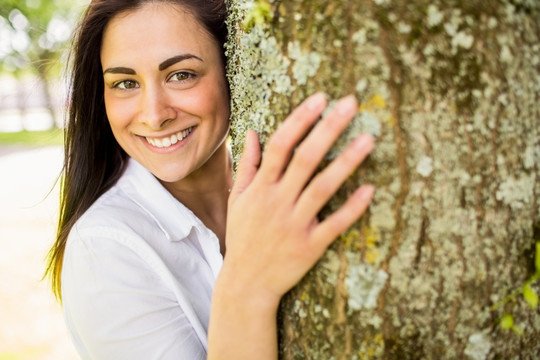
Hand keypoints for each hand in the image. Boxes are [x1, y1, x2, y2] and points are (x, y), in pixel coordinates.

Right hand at [223, 93, 374, 307]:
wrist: (246, 283)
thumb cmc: (243, 236)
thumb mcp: (238, 199)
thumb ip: (247, 165)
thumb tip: (251, 133)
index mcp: (260, 188)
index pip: (280, 146)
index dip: (300, 120)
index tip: (320, 99)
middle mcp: (277, 202)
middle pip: (305, 159)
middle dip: (328, 128)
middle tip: (351, 103)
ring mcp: (295, 225)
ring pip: (323, 188)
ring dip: (346, 162)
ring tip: (369, 138)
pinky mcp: (310, 246)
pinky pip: (335, 224)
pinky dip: (352, 208)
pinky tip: (370, 188)